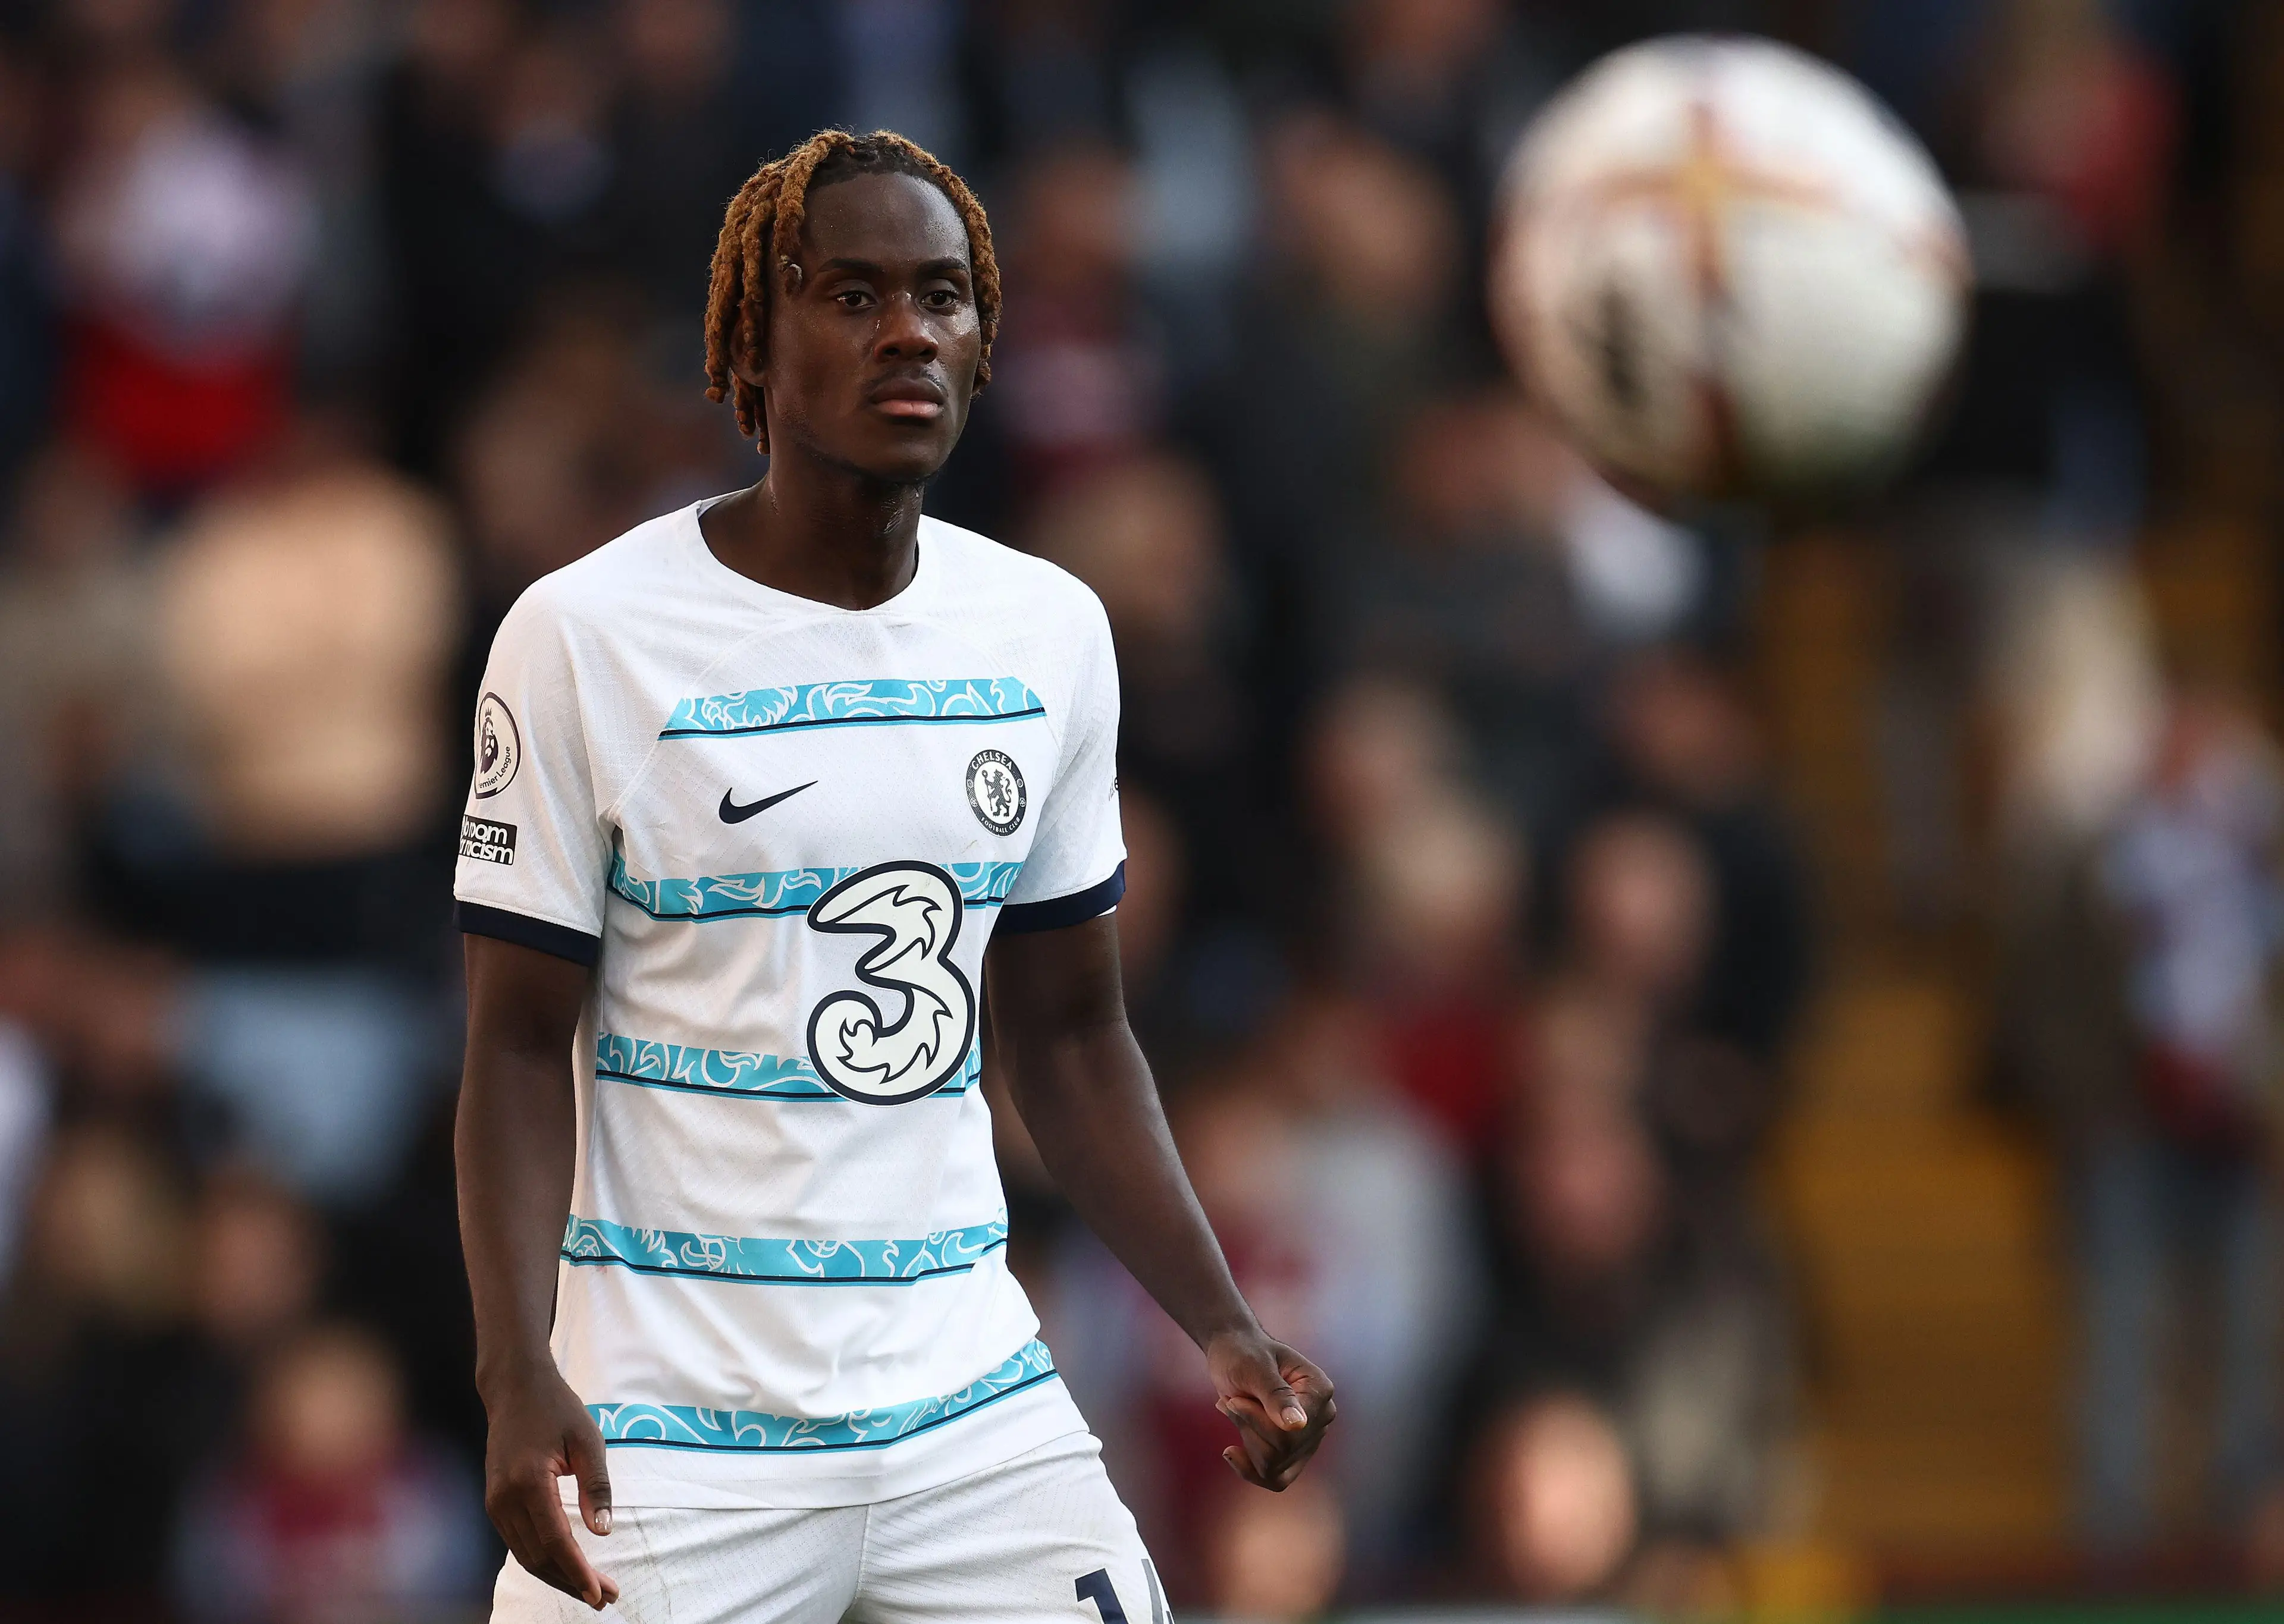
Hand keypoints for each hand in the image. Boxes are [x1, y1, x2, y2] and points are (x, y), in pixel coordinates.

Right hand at [481, 1366, 619, 1609]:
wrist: (514, 1388)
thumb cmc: (556, 1408)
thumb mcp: (587, 1439)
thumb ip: (596, 1486)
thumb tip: (603, 1531)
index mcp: (529, 1482)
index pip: (555, 1541)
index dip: (578, 1571)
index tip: (601, 1592)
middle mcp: (504, 1499)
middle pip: (538, 1557)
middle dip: (572, 1582)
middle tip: (606, 1598)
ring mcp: (494, 1503)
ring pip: (525, 1556)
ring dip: (558, 1576)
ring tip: (591, 1590)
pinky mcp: (494, 1503)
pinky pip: (518, 1543)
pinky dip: (542, 1560)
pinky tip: (565, 1567)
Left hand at [1206, 1327, 1335, 1490]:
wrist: (1233, 1353)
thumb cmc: (1243, 1353)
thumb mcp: (1254, 1367)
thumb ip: (1276, 1395)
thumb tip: (1298, 1426)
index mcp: (1319, 1391)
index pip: (1290, 1433)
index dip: (1255, 1421)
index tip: (1234, 1399)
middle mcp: (1321, 1417)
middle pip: (1281, 1452)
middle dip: (1247, 1429)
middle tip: (1232, 1402)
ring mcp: (1308, 1437)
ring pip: (1274, 1468)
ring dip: (1245, 1440)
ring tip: (1234, 1411)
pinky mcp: (1293, 1452)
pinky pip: (1275, 1479)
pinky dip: (1248, 1469)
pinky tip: (1231, 1451)